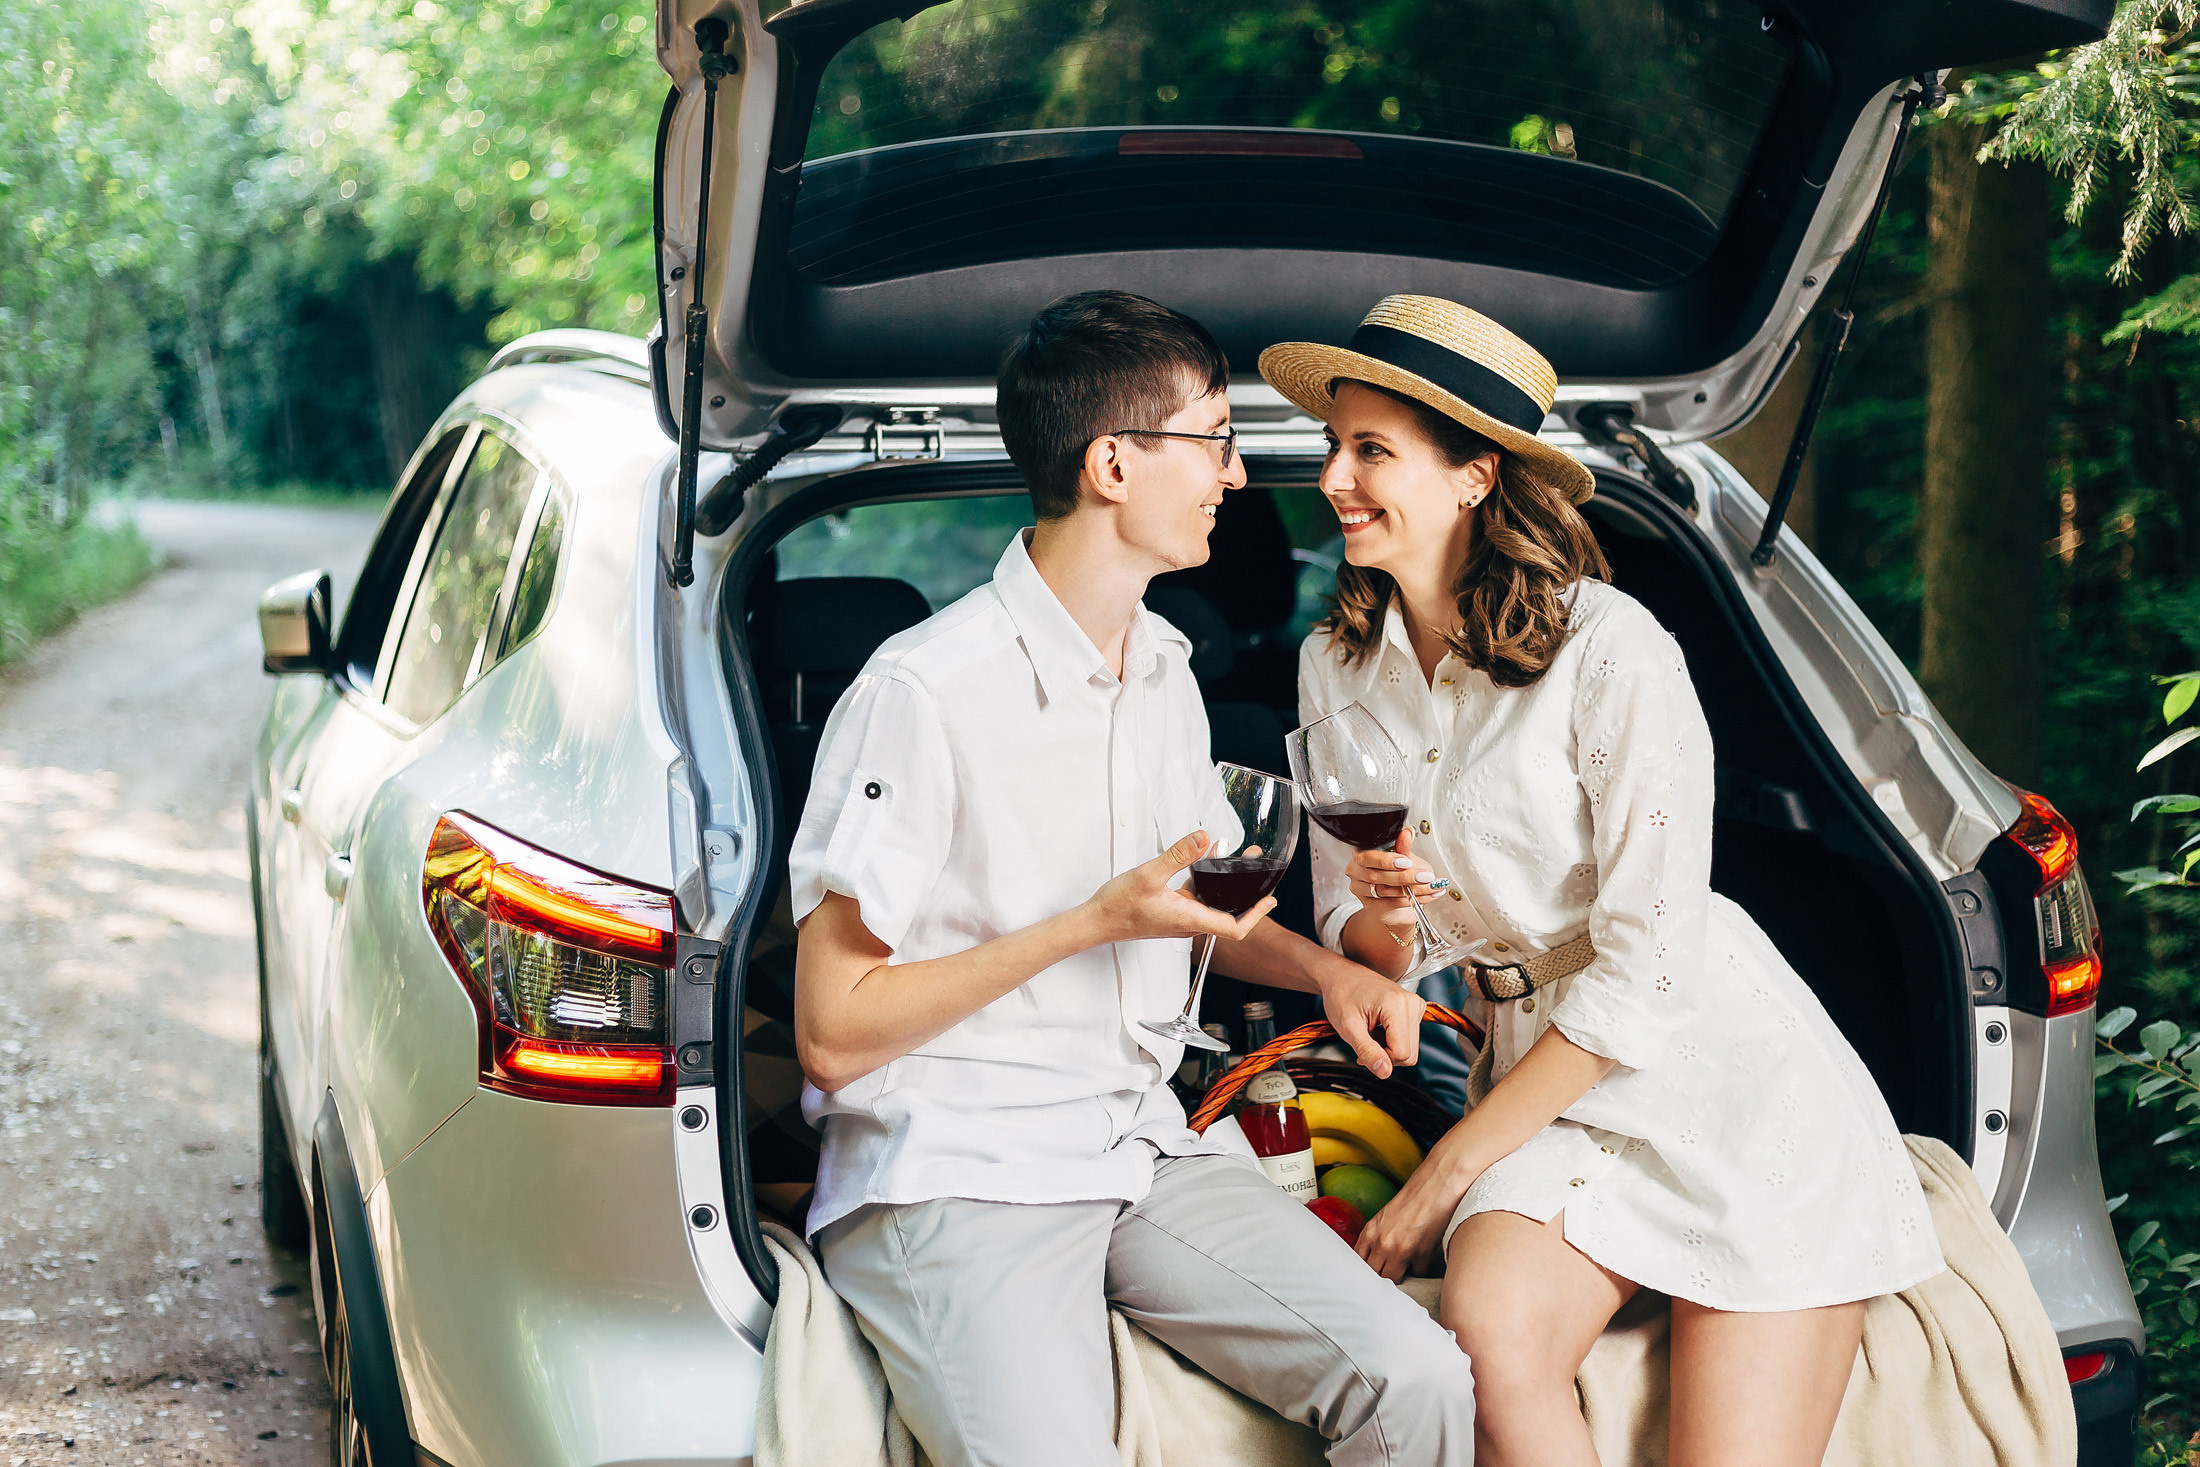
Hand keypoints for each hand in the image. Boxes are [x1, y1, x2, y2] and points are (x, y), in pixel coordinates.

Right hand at [1083, 830, 1276, 946]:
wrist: (1095, 921)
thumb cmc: (1117, 906)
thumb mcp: (1148, 874)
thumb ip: (1178, 855)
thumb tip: (1203, 838)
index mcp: (1188, 919)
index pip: (1234, 927)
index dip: (1256, 915)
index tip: (1270, 900)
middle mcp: (1188, 923)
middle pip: (1229, 913)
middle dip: (1247, 892)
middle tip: (1257, 867)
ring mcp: (1180, 919)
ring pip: (1212, 903)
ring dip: (1226, 885)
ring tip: (1237, 858)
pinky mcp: (1171, 912)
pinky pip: (1195, 899)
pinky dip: (1205, 882)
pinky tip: (1203, 860)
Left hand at [1317, 961, 1423, 1078]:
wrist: (1341, 975)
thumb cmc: (1341, 996)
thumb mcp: (1348, 1028)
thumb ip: (1367, 1051)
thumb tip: (1385, 1073)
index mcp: (1397, 1005)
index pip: (1402, 1053)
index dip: (1381, 1059)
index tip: (1361, 1049)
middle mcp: (1413, 1003)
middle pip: (1410, 1054)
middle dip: (1385, 1055)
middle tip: (1363, 1040)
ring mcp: (1416, 1005)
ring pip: (1410, 1048)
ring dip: (1388, 1047)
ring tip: (1369, 1032)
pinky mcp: (1414, 1008)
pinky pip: (1409, 1038)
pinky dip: (1392, 1039)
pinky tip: (1376, 1028)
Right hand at [1343, 830, 1439, 939]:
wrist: (1397, 897)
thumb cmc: (1397, 873)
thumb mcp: (1403, 858)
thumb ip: (1403, 848)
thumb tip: (1408, 833)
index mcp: (1361, 854)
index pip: (1368, 856)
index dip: (1387, 860)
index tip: (1407, 862)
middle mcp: (1357, 871)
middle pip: (1377, 876)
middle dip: (1406, 876)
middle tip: (1426, 876)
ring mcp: (1361, 890)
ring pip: (1386, 891)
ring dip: (1414, 889)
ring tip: (1432, 885)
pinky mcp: (1370, 906)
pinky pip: (1391, 903)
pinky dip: (1412, 900)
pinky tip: (1427, 895)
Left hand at [1355, 1155, 1468, 1282]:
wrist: (1436, 1184)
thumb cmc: (1413, 1198)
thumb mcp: (1385, 1216)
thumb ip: (1377, 1237)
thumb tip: (1375, 1259)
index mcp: (1371, 1231)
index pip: (1358, 1262)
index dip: (1363, 1272)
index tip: (1368, 1277)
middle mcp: (1382, 1242)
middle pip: (1374, 1275)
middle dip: (1381, 1278)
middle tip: (1388, 1278)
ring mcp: (1401, 1250)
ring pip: (1394, 1279)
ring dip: (1401, 1277)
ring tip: (1406, 1273)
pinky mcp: (1421, 1253)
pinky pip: (1418, 1274)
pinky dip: (1421, 1271)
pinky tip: (1423, 1263)